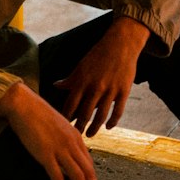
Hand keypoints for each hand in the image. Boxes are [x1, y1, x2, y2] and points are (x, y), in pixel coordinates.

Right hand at [0, 83, 98, 179]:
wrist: (23, 104)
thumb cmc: (37, 114)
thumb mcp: (58, 126)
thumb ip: (65, 140)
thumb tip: (67, 156)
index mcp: (76, 137)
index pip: (89, 164)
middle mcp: (72, 144)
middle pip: (89, 172)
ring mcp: (60, 149)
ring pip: (77, 176)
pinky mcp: (45, 154)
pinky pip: (57, 176)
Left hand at [53, 17, 149, 136]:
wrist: (120, 44)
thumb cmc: (98, 54)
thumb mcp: (81, 65)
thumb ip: (70, 79)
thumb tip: (55, 85)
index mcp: (82, 80)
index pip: (71, 103)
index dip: (66, 116)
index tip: (62, 125)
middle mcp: (95, 87)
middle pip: (85, 113)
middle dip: (79, 126)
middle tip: (76, 135)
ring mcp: (110, 90)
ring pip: (101, 115)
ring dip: (94, 127)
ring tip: (90, 135)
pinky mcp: (123, 91)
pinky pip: (118, 111)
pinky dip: (113, 121)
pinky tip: (109, 127)